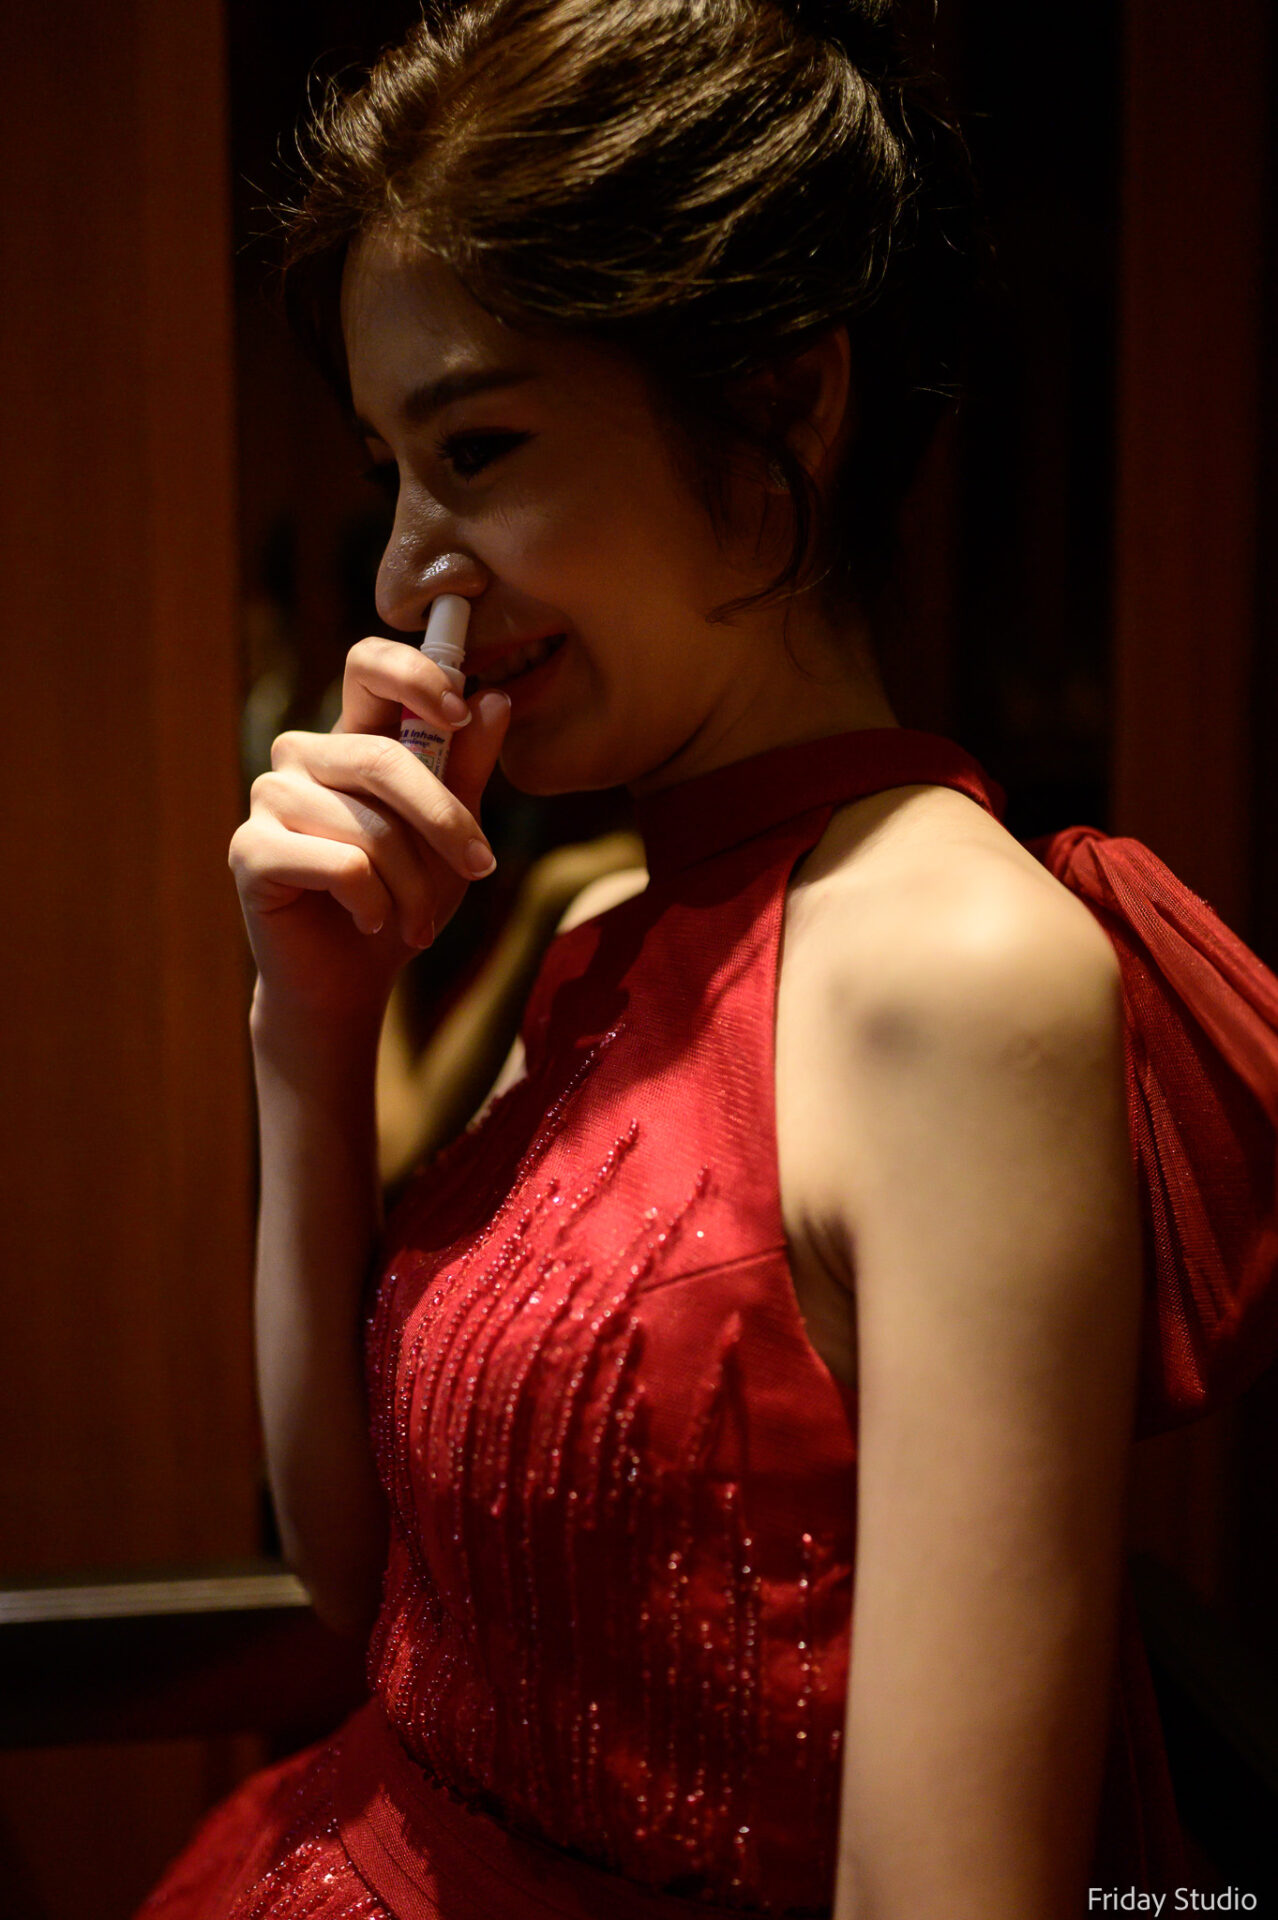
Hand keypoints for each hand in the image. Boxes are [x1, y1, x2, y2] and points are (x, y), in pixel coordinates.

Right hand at [229, 636, 510, 1021]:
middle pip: (382, 757)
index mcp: (352, 738)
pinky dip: (373, 903)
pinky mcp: (251, 850)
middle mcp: (303, 756)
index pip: (367, 663)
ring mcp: (270, 799)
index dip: (414, 672)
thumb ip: (467, 767)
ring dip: (413, 884)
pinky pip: (339, 864)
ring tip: (418, 921)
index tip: (460, 709)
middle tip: (480, 868)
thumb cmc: (401, 898)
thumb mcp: (450, 833)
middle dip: (444, 821)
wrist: (348, 980)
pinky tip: (370, 921)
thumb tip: (496, 700)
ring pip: (368, 826)